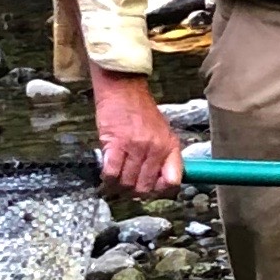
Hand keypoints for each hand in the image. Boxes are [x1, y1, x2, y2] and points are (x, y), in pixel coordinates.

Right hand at [90, 66, 183, 197]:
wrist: (123, 89)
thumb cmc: (140, 111)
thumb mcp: (162, 132)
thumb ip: (163, 156)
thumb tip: (159, 182)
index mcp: (170, 146)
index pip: (172, 181)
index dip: (160, 190)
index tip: (151, 189)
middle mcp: (155, 148)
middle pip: (145, 187)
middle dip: (134, 190)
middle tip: (127, 185)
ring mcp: (136, 146)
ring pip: (127, 182)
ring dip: (119, 185)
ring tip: (116, 179)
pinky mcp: (116, 144)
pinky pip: (112, 173)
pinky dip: (108, 178)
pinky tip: (107, 173)